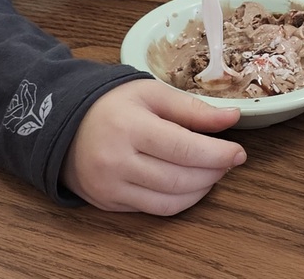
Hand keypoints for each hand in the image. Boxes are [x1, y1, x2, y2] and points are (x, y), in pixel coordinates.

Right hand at [61, 78, 245, 214]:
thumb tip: (232, 118)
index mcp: (130, 126)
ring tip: (212, 172)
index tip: (239, 152)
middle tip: (229, 161)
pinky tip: (190, 185)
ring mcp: (112, 187)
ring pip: (169, 201)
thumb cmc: (111, 103)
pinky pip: (153, 210)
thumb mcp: (150, 93)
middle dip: (213, 172)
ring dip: (200, 190)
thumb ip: (191, 108)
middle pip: (179, 178)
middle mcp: (118, 161)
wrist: (64, 123)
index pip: (183, 147)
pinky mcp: (109, 203)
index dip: (216, 153)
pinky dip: (179, 201)